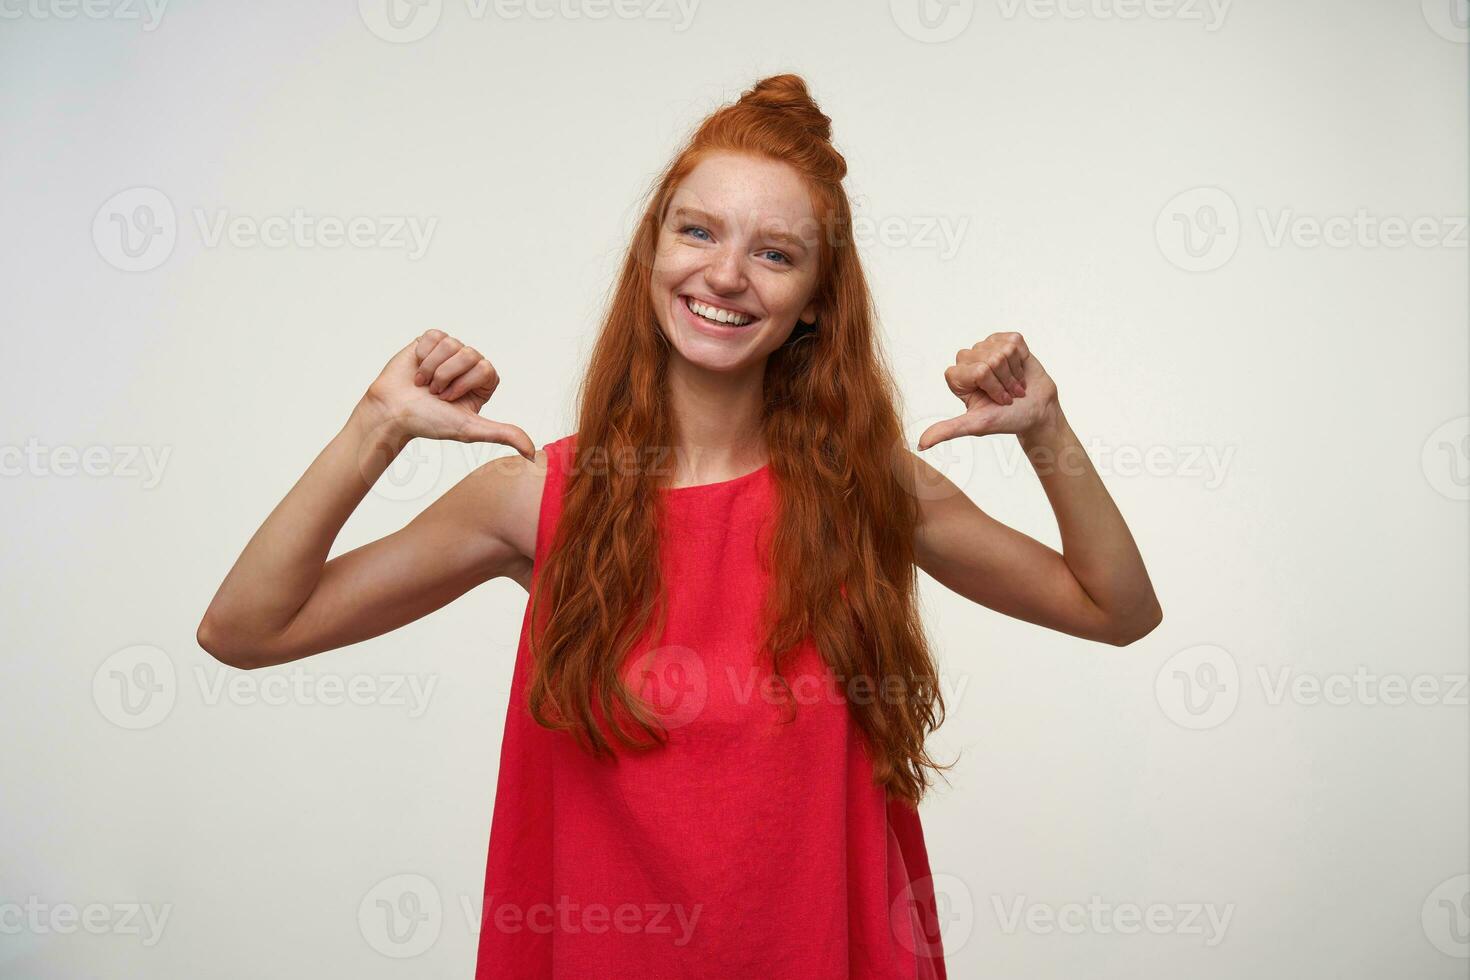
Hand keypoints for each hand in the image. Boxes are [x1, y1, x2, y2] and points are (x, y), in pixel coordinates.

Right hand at [360, 330, 534, 459]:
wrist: (392, 412)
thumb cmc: (429, 422)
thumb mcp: (471, 429)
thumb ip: (504, 434)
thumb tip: (533, 453)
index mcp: (483, 382)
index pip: (485, 368)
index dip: (463, 384)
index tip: (449, 400)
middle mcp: (469, 364)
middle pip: (469, 353)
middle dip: (447, 376)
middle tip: (435, 393)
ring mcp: (450, 351)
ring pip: (450, 344)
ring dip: (432, 368)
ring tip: (423, 384)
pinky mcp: (430, 341)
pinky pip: (433, 336)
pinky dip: (421, 355)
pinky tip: (416, 370)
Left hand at [917, 332, 1057, 449]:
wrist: (1036, 411)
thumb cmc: (1007, 419)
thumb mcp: (976, 425)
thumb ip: (947, 430)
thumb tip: (920, 445)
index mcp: (956, 377)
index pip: (980, 371)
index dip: (993, 387)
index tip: (996, 400)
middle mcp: (968, 359)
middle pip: (992, 360)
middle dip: (1005, 381)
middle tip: (1007, 394)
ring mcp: (987, 347)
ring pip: (1004, 351)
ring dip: (1014, 374)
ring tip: (1014, 385)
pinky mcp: (1005, 340)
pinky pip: (1014, 342)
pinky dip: (1022, 359)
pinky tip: (1019, 370)